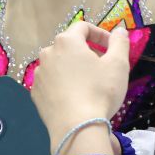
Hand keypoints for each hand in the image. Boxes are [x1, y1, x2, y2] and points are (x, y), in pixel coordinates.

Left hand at [32, 21, 129, 154]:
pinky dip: (62, 84)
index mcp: (66, 41)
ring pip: (59, 64)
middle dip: (87, 52)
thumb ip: (119, 42)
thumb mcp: (118, 65)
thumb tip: (119, 30)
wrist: (76, 127)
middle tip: (102, 68)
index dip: (100, 34)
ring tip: (88, 84)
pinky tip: (74, 98)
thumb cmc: (100, 91)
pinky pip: (51, 81)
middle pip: (70, 45)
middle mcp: (48, 53)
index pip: (83, 27)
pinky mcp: (35, 92)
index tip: (112, 48)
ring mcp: (39, 73)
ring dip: (73, 68)